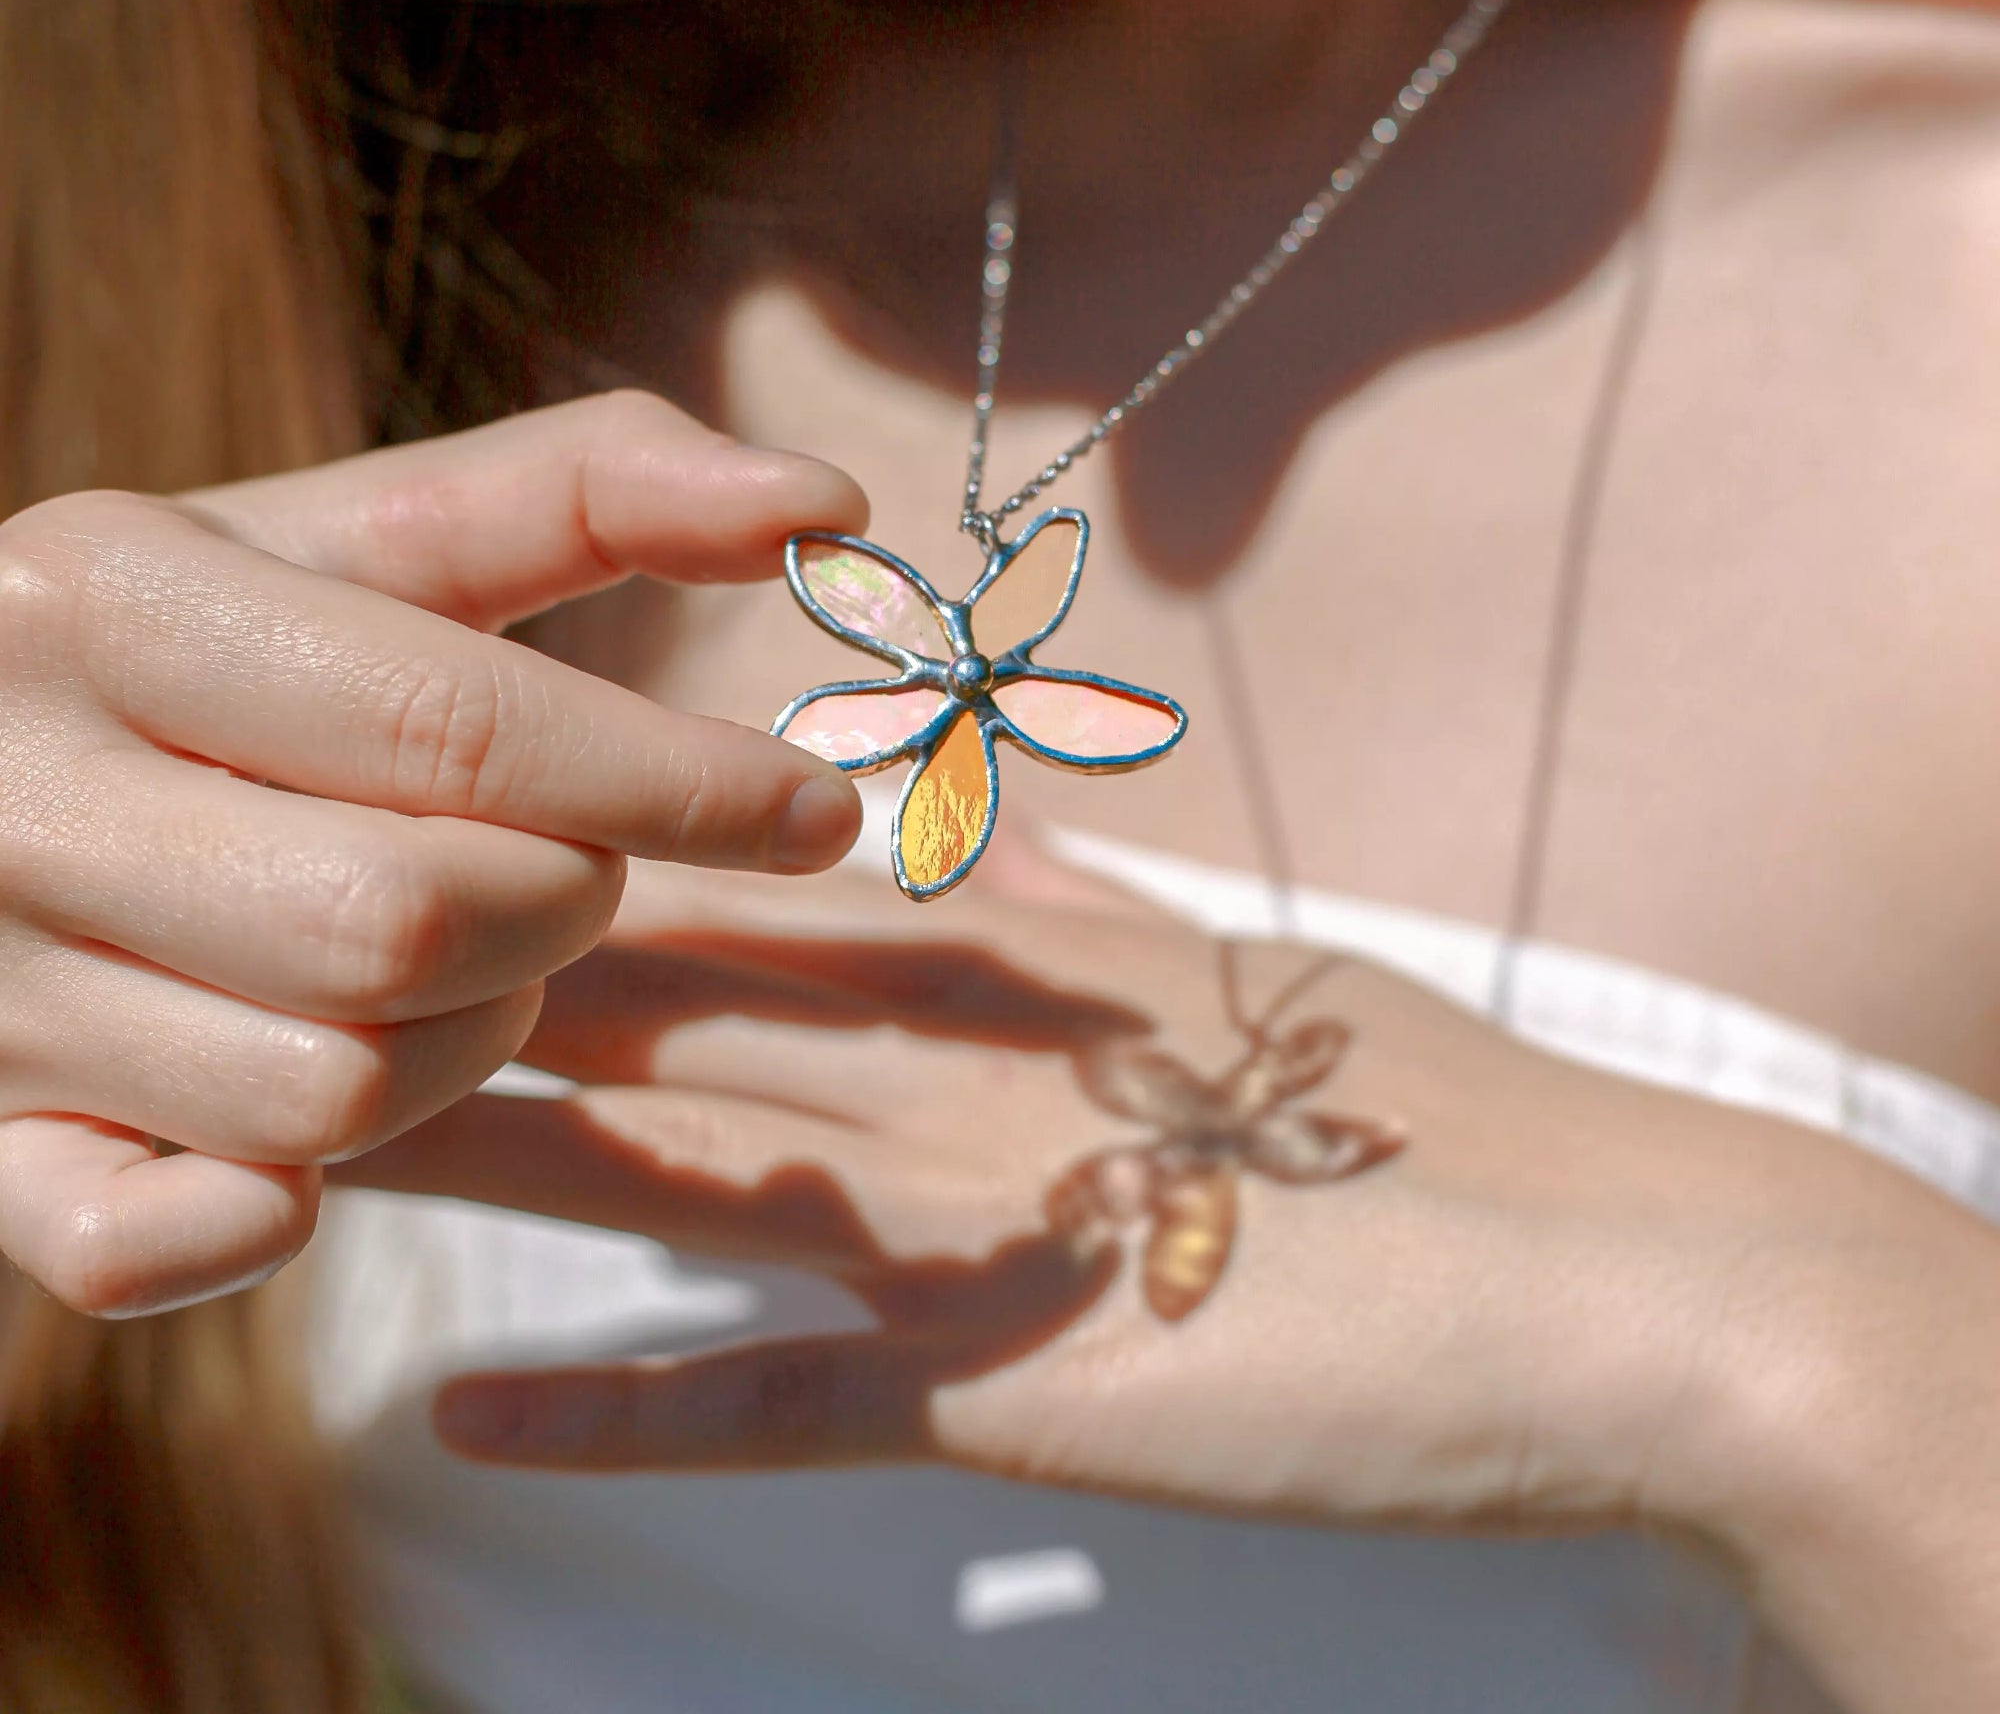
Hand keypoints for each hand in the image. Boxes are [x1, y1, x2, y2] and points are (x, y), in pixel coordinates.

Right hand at [0, 392, 864, 1317]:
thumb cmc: (186, 645)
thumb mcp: (351, 539)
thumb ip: (588, 490)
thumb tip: (831, 504)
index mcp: (116, 604)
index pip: (460, 728)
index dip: (675, 784)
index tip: (819, 812)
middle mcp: (21, 796)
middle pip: (412, 921)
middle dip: (561, 907)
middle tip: (570, 864)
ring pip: (334, 1090)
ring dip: (467, 1039)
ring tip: (450, 956)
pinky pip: (153, 1244)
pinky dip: (276, 1203)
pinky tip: (305, 1120)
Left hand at [351, 868, 1999, 1710]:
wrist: (1613, 1274)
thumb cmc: (1439, 1110)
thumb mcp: (1248, 964)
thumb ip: (1089, 902)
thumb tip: (977, 829)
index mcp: (1025, 954)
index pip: (748, 884)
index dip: (574, 861)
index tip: (436, 834)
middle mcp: (966, 1064)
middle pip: (667, 1006)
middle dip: (474, 980)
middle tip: (291, 949)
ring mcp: (975, 1223)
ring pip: (674, 1173)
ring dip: (481, 1161)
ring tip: (301, 1137)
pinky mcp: (1012, 1393)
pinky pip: (779, 1401)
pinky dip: (625, 1413)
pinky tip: (467, 1420)